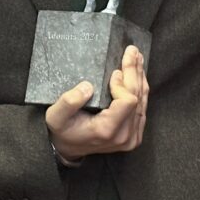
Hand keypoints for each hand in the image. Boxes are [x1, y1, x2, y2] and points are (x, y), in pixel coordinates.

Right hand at [45, 45, 148, 160]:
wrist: (70, 148)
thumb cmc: (63, 130)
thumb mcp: (56, 117)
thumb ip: (68, 102)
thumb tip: (88, 86)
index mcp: (108, 130)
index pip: (128, 101)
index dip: (122, 84)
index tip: (113, 73)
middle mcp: (125, 136)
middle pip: (138, 98)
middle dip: (134, 72)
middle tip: (132, 51)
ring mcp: (132, 137)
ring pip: (143, 101)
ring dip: (139, 77)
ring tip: (137, 58)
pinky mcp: (135, 135)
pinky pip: (142, 108)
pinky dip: (140, 89)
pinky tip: (137, 74)